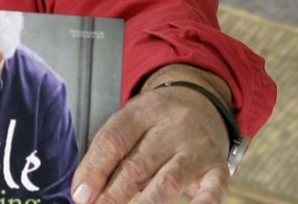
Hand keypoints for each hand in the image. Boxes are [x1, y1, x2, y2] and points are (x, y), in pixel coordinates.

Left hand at [71, 66, 231, 203]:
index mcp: (143, 111)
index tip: (80, 195)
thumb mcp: (131, 124)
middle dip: (113, 193)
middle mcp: (172, 126)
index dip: (94, 170)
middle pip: (137, 164)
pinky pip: (214, 189)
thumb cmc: (156, 122)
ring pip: (168, 180)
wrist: (203, 102)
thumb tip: (83, 192)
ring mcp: (197, 147)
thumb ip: (107, 153)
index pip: (114, 141)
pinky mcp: (217, 167)